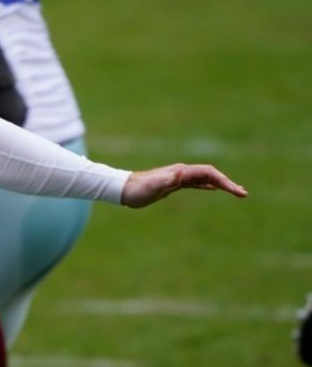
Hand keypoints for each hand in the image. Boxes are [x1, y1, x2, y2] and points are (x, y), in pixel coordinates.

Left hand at [120, 163, 247, 207]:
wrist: (124, 189)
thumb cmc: (137, 189)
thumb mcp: (151, 187)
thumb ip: (164, 180)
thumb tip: (178, 176)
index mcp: (181, 172)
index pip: (209, 173)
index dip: (224, 181)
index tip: (237, 191)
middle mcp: (182, 172)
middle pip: (211, 174)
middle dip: (227, 182)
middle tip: (243, 194)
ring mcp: (179, 177)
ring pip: (205, 178)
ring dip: (221, 183)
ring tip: (236, 191)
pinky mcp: (174, 184)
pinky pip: (196, 183)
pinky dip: (208, 185)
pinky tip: (214, 189)